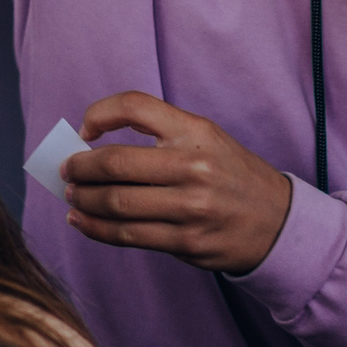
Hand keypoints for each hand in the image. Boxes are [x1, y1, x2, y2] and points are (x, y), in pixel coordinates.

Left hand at [63, 92, 294, 274]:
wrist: (278, 221)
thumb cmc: (232, 175)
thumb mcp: (207, 139)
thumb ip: (160, 136)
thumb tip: (93, 143)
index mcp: (196, 130)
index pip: (135, 106)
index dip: (98, 114)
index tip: (84, 130)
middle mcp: (193, 164)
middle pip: (114, 163)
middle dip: (79, 168)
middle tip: (67, 171)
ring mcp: (190, 206)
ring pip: (116, 203)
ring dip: (83, 201)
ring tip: (73, 197)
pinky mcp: (186, 241)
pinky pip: (127, 235)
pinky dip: (95, 229)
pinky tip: (82, 222)